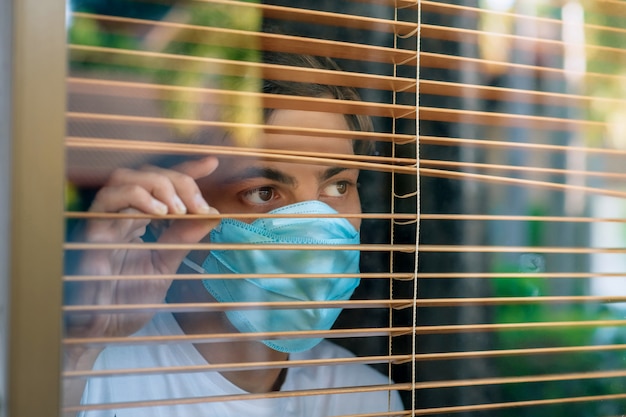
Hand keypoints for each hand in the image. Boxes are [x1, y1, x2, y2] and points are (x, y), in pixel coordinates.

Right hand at [65, 156, 219, 339]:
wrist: (101, 329)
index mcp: (139, 220)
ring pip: (126, 177)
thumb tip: (213, 215)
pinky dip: (137, 197)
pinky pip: (109, 199)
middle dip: (179, 181)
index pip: (163, 185)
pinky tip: (159, 212)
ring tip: (179, 209)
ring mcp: (105, 219)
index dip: (186, 170)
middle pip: (148, 174)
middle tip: (199, 206)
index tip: (211, 163)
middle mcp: (121, 214)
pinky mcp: (91, 229)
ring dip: (159, 185)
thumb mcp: (165, 265)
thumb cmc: (126, 300)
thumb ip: (184, 239)